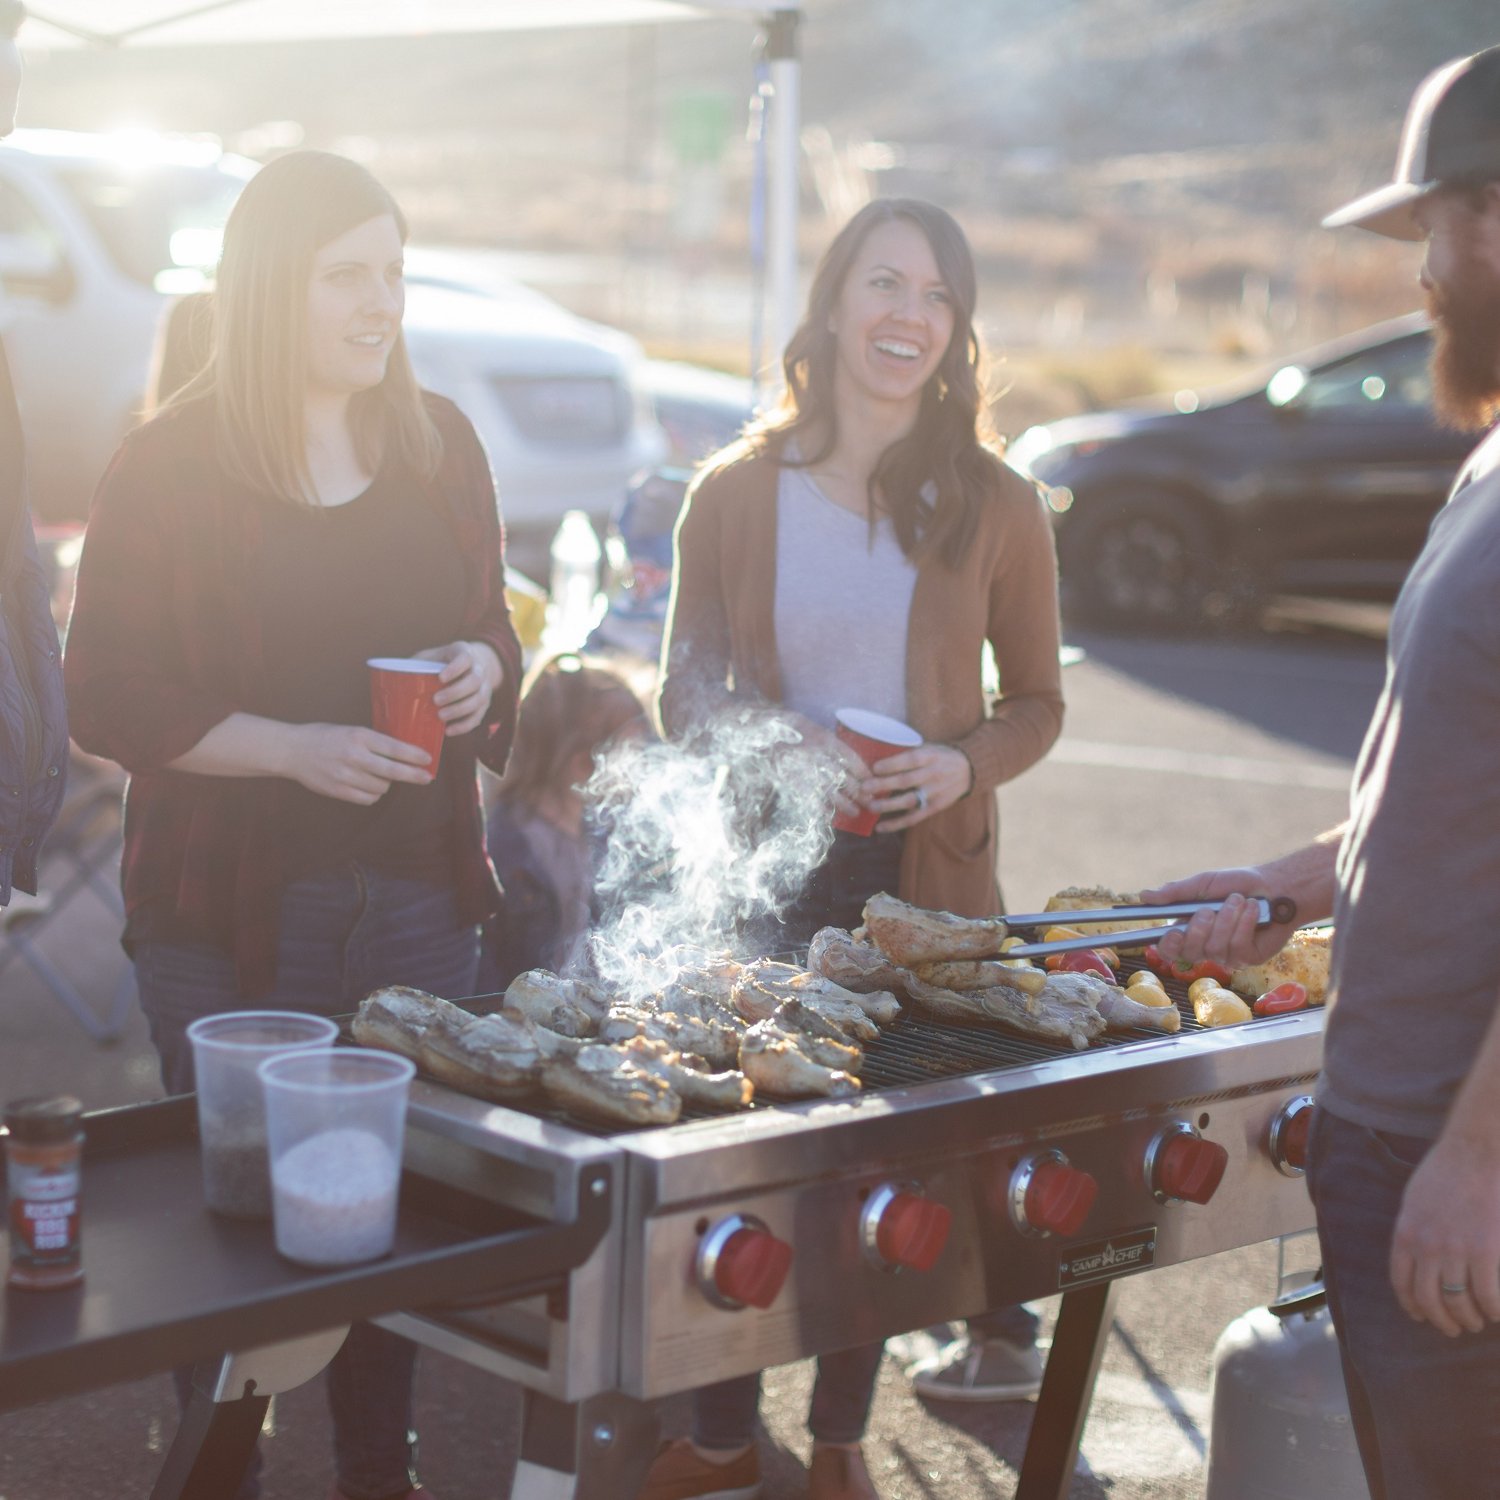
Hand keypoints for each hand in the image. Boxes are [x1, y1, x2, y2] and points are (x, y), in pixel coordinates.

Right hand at [285, 723, 434, 804]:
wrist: (293, 751)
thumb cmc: (325, 737)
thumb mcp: (351, 730)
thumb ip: (374, 741)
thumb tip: (404, 752)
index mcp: (359, 736)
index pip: (395, 748)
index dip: (415, 756)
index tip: (428, 759)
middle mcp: (354, 756)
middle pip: (393, 771)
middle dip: (415, 775)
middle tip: (427, 777)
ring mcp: (346, 776)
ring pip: (382, 787)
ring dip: (387, 783)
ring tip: (381, 776)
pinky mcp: (339, 791)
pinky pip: (368, 799)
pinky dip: (374, 794)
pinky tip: (371, 786)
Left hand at [415, 641, 502, 735]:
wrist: (466, 668)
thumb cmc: (439, 663)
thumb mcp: (427, 657)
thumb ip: (413, 665)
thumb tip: (385, 678)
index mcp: (464, 653)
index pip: (465, 658)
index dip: (455, 668)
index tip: (440, 678)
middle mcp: (479, 669)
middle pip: (475, 680)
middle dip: (456, 692)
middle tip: (436, 701)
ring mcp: (484, 687)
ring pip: (479, 699)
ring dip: (460, 710)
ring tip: (440, 717)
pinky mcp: (484, 704)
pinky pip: (478, 716)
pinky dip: (464, 725)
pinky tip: (449, 730)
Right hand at [781, 712, 867, 819]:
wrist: (763, 735)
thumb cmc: (794, 731)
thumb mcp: (816, 732)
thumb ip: (833, 747)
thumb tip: (854, 767)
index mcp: (825, 740)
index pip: (851, 758)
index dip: (863, 772)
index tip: (871, 781)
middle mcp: (817, 755)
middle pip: (844, 778)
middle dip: (858, 792)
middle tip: (869, 802)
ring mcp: (804, 770)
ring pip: (830, 791)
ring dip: (845, 804)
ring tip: (855, 812)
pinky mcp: (792, 781)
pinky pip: (811, 798)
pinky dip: (822, 809)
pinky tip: (831, 816)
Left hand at [859, 744, 971, 832]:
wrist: (969, 770)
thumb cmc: (940, 756)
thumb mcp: (928, 747)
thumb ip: (907, 752)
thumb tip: (875, 754)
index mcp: (930, 756)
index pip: (910, 760)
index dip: (892, 764)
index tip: (874, 767)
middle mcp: (933, 775)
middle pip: (906, 781)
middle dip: (883, 785)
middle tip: (864, 788)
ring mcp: (934, 793)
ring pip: (909, 801)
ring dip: (887, 805)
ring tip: (870, 806)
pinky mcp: (934, 808)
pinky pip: (914, 818)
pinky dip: (896, 824)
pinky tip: (880, 828)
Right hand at [1139, 868, 1292, 970]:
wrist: (1275, 887)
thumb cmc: (1236, 884)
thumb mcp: (1203, 884)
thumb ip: (1174, 892)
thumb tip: (1143, 896)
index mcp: (1189, 929)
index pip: (1169, 949)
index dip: (1168, 945)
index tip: (1174, 932)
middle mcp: (1205, 947)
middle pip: (1190, 952)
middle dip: (1200, 928)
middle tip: (1210, 909)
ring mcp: (1227, 955)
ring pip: (1216, 948)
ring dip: (1227, 919)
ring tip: (1239, 900)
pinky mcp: (1248, 958)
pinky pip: (1238, 947)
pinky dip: (1245, 923)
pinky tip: (1254, 910)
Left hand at [1390, 1132, 1499, 1335]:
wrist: (1474, 1152)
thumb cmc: (1446, 1171)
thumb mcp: (1414, 1200)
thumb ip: (1413, 1230)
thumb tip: (1414, 1258)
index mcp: (1406, 1233)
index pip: (1402, 1283)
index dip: (1412, 1306)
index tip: (1422, 1316)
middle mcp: (1426, 1246)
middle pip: (1429, 1300)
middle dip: (1442, 1321)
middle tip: (1455, 1328)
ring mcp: (1456, 1250)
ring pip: (1458, 1302)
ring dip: (1469, 1319)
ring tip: (1477, 1321)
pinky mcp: (1486, 1251)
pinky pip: (1488, 1295)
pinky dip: (1494, 1309)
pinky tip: (1496, 1311)